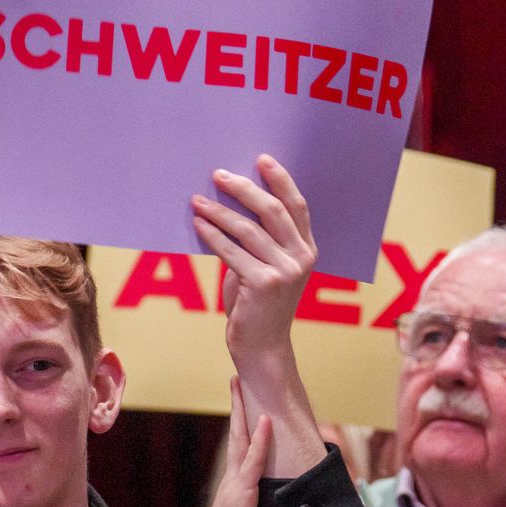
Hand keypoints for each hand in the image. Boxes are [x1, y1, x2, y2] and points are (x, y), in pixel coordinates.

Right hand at [162, 384, 269, 506]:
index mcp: (236, 493)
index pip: (241, 453)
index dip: (244, 428)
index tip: (246, 405)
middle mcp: (232, 485)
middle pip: (236, 438)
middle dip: (238, 408)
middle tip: (237, 381)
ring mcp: (234, 488)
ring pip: (240, 442)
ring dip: (243, 413)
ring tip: (241, 386)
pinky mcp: (240, 497)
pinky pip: (252, 462)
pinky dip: (259, 440)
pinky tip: (264, 420)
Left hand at [191, 154, 316, 370]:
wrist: (261, 346)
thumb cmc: (257, 304)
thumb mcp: (266, 267)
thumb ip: (259, 240)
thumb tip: (230, 203)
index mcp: (308, 249)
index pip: (297, 206)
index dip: (281, 180)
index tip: (261, 159)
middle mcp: (301, 258)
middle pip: (273, 211)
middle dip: (244, 189)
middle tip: (218, 175)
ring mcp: (285, 272)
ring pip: (248, 230)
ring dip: (219, 212)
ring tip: (197, 200)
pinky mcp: (263, 285)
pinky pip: (232, 252)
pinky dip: (212, 235)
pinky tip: (197, 224)